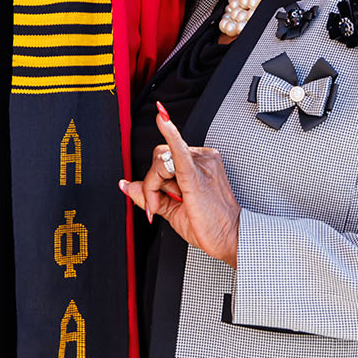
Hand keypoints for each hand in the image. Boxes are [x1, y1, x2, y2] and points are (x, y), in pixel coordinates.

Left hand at [119, 102, 241, 268]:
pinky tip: (162, 119)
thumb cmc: (209, 225)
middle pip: (160, 158)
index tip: (155, 205)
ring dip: (154, 186)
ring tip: (168, 206)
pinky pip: (178, 149)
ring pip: (160, 162)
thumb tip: (125, 185)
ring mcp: (201, 163)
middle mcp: (201, 158)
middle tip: (157, 206)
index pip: (164, 160)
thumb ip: (149, 195)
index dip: (153, 184)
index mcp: (198, 162)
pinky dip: (169, 133)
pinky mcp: (196, 173)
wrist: (232, 238)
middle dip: (152, 184)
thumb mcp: (173, 210)